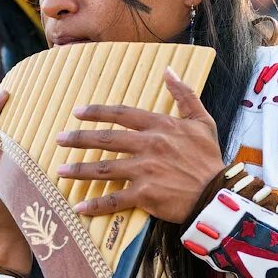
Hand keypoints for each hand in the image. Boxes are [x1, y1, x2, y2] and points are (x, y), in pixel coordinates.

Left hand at [56, 68, 222, 223]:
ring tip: (60, 171)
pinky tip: (80, 207)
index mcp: (159, 126)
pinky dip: (96, 205)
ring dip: (79, 170)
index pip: (121, 114)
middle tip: (59, 139)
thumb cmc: (210, 158)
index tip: (77, 112)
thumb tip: (169, 70)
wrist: (218, 193)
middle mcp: (148, 145)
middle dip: (78, 139)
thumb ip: (184, 94)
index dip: (97, 112)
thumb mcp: (202, 121)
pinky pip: (115, 199)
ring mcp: (145, 170)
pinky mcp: (145, 195)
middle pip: (105, 139)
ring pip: (104, 169)